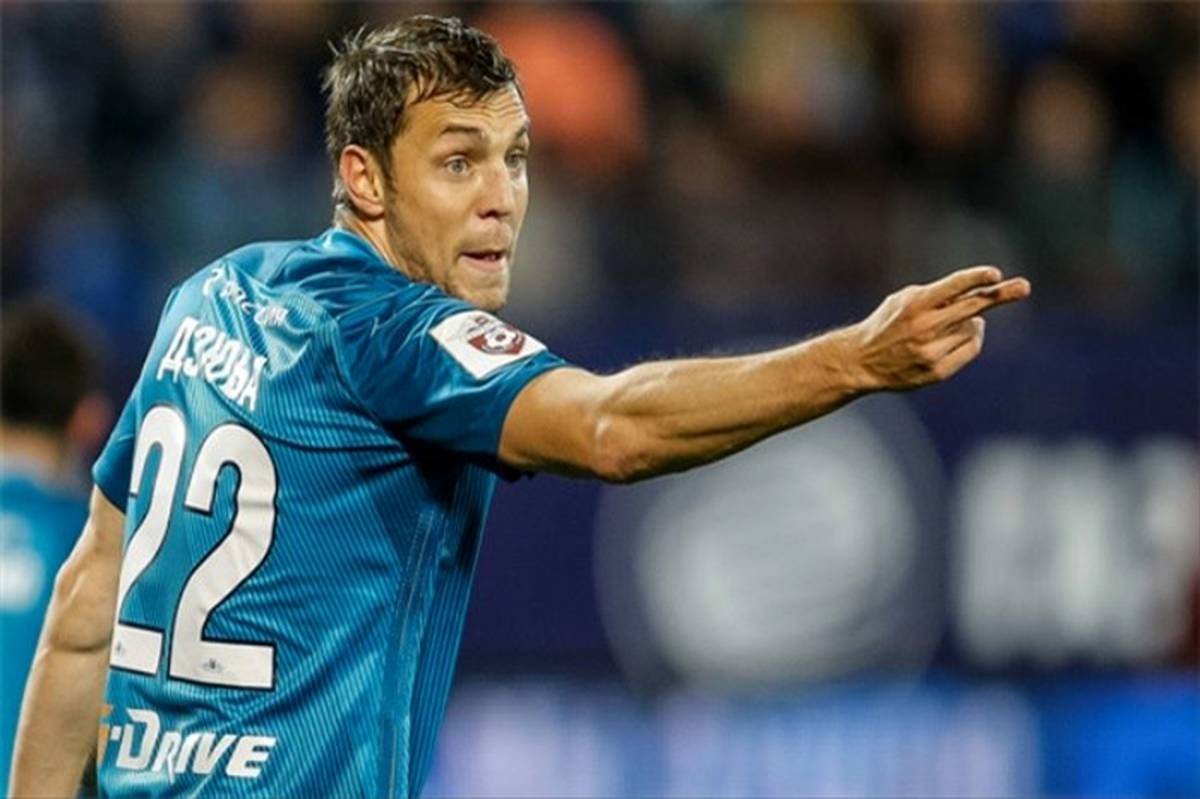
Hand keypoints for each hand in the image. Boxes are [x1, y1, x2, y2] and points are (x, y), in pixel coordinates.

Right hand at [847, 265, 1030, 390]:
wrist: (861, 361)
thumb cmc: (887, 323)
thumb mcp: (903, 300)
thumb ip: (937, 295)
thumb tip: (978, 296)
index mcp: (915, 305)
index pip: (951, 287)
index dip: (974, 278)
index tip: (994, 274)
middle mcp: (924, 328)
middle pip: (972, 308)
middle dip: (1000, 295)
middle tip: (1024, 286)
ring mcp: (932, 351)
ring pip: (973, 328)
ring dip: (971, 321)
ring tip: (950, 323)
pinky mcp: (937, 371)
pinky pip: (971, 349)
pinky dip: (971, 338)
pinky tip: (957, 335)